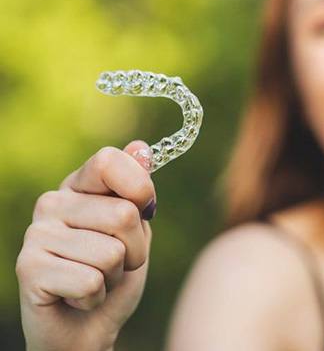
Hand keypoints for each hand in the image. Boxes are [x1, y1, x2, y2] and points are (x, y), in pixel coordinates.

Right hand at [15, 140, 155, 350]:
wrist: (88, 327)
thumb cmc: (115, 272)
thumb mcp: (137, 228)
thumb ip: (137, 189)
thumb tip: (140, 146)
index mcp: (81, 186)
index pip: (110, 161)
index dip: (140, 187)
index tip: (145, 209)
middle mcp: (54, 202)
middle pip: (123, 214)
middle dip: (134, 249)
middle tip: (118, 262)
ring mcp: (37, 232)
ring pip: (111, 252)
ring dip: (115, 275)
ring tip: (97, 278)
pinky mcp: (28, 268)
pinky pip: (91, 281)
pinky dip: (96, 296)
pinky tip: (78, 296)